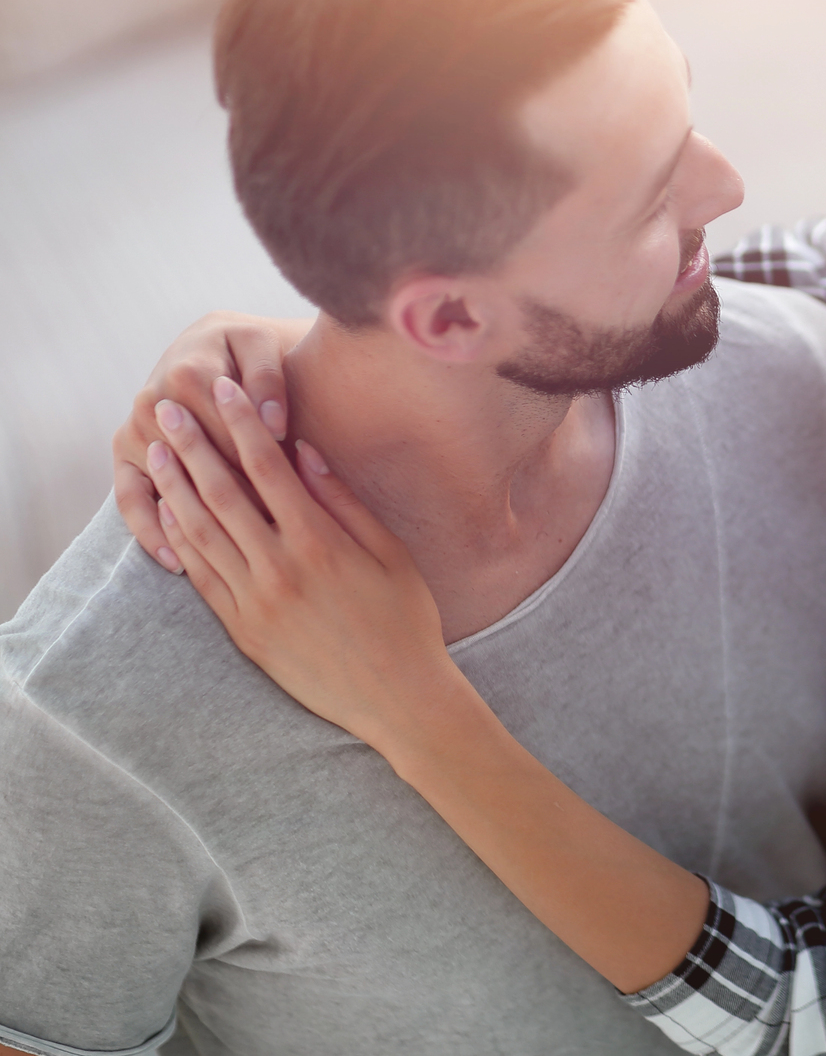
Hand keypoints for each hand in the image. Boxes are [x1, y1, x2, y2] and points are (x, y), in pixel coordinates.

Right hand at [114, 312, 309, 572]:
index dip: (263, 469)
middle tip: (271, 545)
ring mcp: (134, 430)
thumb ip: (269, 380)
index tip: (293, 505)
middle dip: (236, 503)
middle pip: (200, 466)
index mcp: (189, 373)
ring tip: (227, 565)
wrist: (214, 345)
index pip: (230, 434)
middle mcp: (152, 401)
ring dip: (194, 524)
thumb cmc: (249, 349)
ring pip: (167, 486)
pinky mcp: (124, 454)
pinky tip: (176, 563)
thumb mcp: (262, 346)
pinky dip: (148, 531)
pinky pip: (128, 499)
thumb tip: (274, 423)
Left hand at [144, 374, 461, 748]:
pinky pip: (201, 576)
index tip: (224, 392)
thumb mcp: (391, 553)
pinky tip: (167, 513)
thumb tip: (304, 453)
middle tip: (165, 409)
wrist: (397, 697)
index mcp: (320, 543)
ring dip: (175, 487)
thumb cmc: (406, 620)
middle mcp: (279, 568)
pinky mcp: (243, 630)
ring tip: (155, 452)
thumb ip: (344, 501)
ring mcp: (255, 602)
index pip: (268, 469)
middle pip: (222, 493)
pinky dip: (180, 541)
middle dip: (192, 445)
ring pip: (201, 532)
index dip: (242, 425)